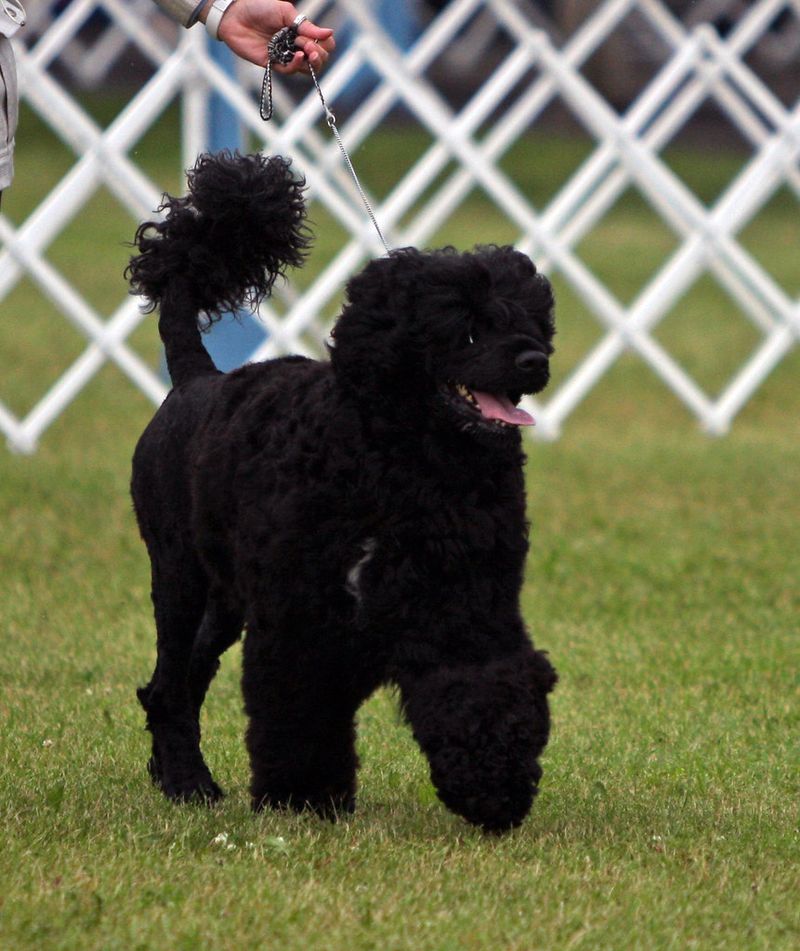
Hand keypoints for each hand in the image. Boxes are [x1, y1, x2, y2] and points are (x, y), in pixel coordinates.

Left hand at [204, 0, 334, 70]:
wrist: (236, 14)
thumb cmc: (260, 8)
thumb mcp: (286, 12)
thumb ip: (306, 25)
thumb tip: (330, 33)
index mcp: (301, 32)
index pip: (323, 45)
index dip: (326, 45)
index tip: (321, 39)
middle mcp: (295, 46)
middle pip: (318, 59)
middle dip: (319, 54)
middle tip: (309, 45)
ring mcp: (285, 56)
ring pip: (306, 69)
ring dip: (311, 61)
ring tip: (306, 50)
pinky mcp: (274, 64)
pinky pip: (290, 71)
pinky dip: (297, 66)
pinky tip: (299, 57)